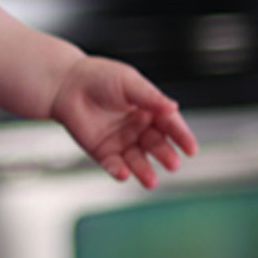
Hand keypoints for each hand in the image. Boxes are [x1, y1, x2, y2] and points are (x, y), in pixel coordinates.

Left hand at [47, 56, 195, 187]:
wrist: (66, 84)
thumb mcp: (129, 82)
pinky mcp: (103, 152)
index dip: (181, 136)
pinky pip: (114, 164)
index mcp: (148, 109)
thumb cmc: (98, 76)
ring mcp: (121, 141)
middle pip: (157, 145)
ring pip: (138, 160)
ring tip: (150, 180)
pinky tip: (123, 172)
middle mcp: (138, 127)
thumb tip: (173, 107)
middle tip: (173, 163)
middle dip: (165, 155)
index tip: (191, 148)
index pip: (170, 124)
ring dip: (145, 170)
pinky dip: (119, 170)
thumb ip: (151, 97)